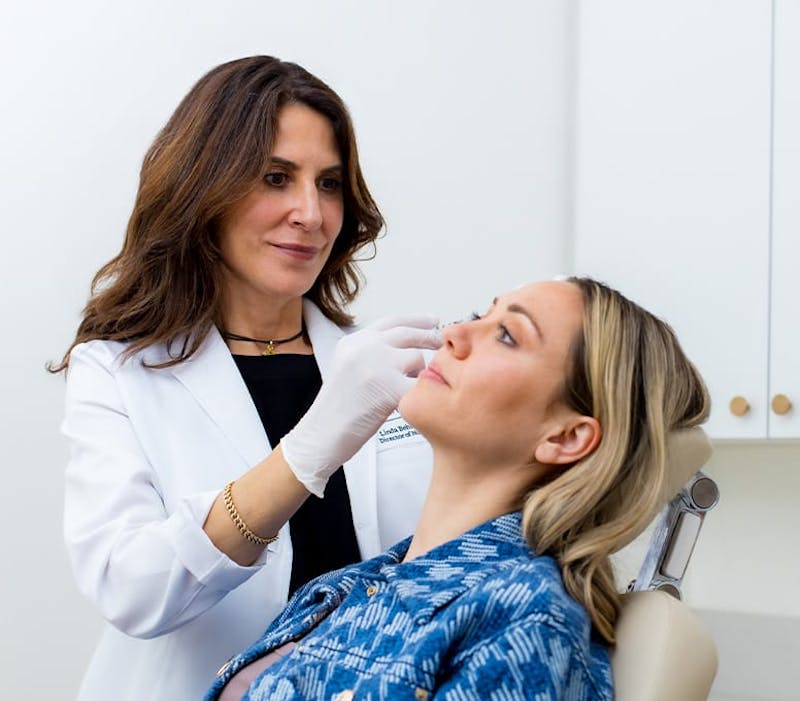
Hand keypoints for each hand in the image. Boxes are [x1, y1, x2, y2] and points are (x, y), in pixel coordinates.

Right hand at [281, 316, 441, 496]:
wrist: (322, 434)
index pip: (392, 321)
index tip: (432, 320)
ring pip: (417, 358)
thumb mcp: (347, 366)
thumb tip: (403, 344)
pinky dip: (423, 392)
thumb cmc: (337, 409)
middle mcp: (364, 348)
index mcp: (354, 341)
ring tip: (410, 387)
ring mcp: (376, 366)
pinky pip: (419, 384)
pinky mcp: (388, 389)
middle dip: (429, 337)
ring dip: (420, 372)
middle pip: (408, 333)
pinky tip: (418, 399)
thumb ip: (370, 352)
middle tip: (441, 344)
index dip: (416, 320)